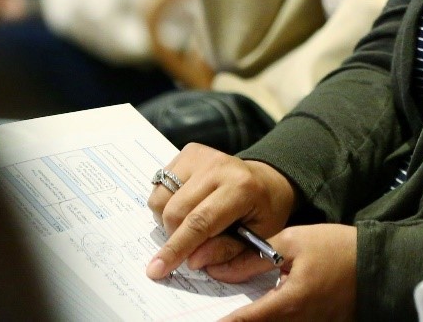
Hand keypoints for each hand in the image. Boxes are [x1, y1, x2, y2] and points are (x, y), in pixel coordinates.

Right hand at [146, 144, 297, 280]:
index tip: (156, 270)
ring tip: (192, 221)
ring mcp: (201, 156)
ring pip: (160, 198)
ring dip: (168, 219)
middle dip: (175, 237)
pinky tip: (188, 204)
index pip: (199, 222)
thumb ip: (227, 251)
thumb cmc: (264, 211)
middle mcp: (218, 166)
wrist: (267, 180)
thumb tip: (192, 261)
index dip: (176, 249)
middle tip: (192, 243)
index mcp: (241, 188)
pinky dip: (167, 202)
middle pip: (174, 212)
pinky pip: (159, 185)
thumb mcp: (258, 237)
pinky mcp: (189, 152)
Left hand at [210, 224, 356, 321]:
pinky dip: (270, 318)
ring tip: (238, 311)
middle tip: (217, 313)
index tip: (204, 320)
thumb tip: (219, 269)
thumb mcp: (295, 242)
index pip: (245, 320)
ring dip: (254, 319)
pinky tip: (263, 310)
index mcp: (289, 303)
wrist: (378, 263)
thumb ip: (254, 258)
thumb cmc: (338, 248)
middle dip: (238, 320)